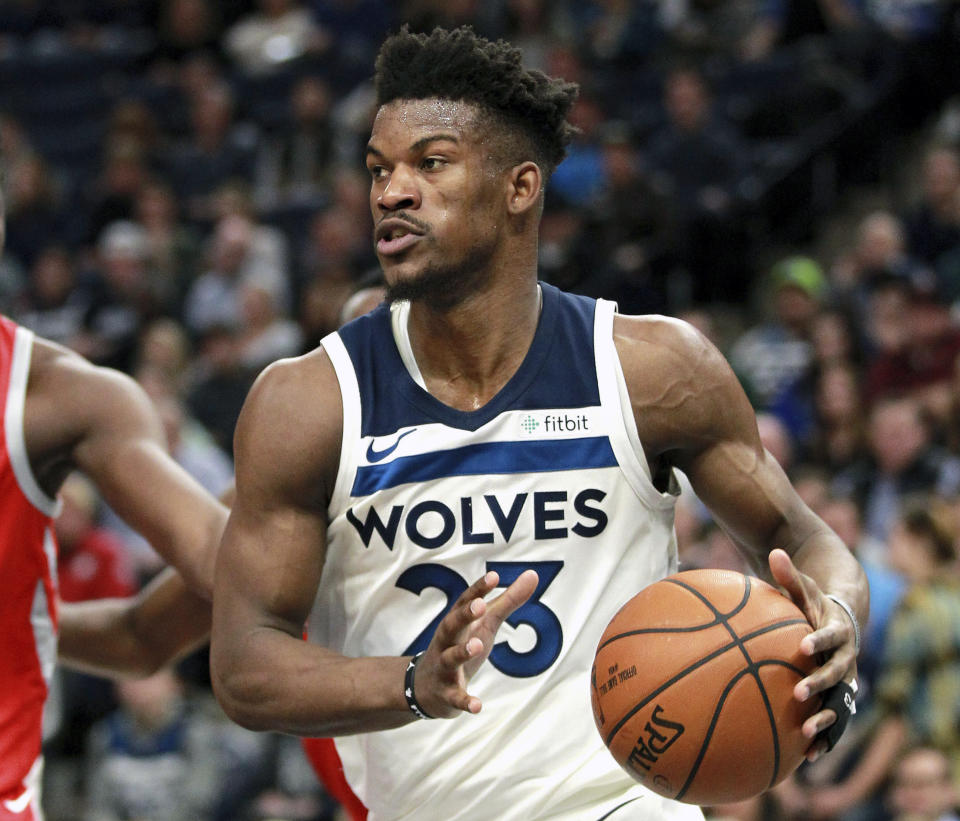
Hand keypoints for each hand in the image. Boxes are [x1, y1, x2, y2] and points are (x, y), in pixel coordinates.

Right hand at [414, 569, 538, 717]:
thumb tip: (533, 574)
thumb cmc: (461, 646)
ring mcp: (444, 668)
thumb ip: (508, 600)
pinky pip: (455, 698)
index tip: (494, 576)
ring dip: (462, 652)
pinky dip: (465, 701)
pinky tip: (477, 706)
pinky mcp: (447, 694)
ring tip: (477, 645)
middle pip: (451, 625)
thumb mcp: (485, 623)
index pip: (465, 601)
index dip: (478, 589)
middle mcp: (446, 642)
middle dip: (464, 615)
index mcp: (456, 623)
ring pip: (450, 658)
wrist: (426, 688)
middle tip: (480, 606)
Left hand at [768, 548, 858, 759]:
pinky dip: (824, 737)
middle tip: (800, 692)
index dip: (818, 640)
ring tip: (807, 732)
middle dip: (820, 683)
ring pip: (840, 703)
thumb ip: (789, 574)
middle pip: (837, 673)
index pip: (830, 636)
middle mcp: (846, 659)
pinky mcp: (838, 697)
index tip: (803, 646)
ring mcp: (844, 680)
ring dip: (826, 718)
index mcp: (837, 632)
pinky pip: (833, 720)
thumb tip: (774, 551)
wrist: (842, 622)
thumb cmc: (814, 605)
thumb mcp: (804, 589)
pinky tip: (808, 755)